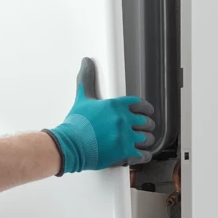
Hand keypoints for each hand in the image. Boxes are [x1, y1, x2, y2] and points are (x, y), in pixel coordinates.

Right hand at [44, 58, 154, 174]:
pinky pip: (144, 155)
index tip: (147, 112)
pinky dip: (144, 156)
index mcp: (116, 105)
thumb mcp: (82, 98)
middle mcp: (123, 120)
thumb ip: (87, 79)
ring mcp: (125, 137)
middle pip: (146, 122)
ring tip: (141, 142)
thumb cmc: (75, 124)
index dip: (146, 108)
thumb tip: (86, 62)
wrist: (69, 145)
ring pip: (147, 138)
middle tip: (143, 129)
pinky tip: (140, 155)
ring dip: (146, 140)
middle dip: (145, 126)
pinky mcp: (125, 153)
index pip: (140, 104)